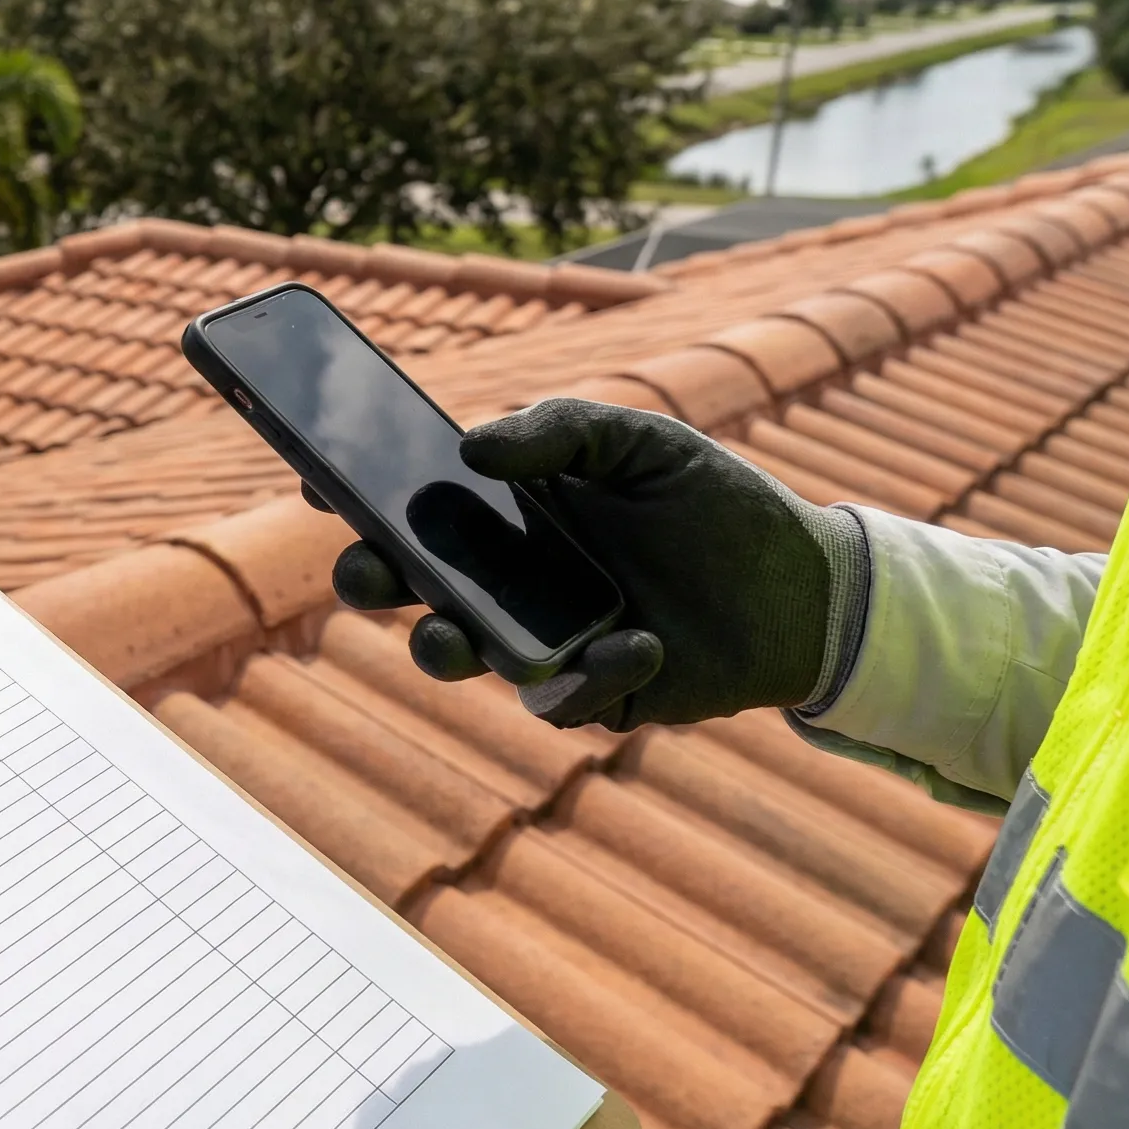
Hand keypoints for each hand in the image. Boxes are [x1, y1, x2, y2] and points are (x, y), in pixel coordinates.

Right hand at [316, 398, 866, 731]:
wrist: (807, 588)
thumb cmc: (717, 504)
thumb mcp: (643, 441)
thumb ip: (560, 430)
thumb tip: (469, 450)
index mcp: (506, 510)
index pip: (410, 502)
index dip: (355, 494)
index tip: (321, 481)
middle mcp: (507, 577)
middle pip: (407, 583)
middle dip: (370, 578)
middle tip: (369, 569)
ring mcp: (539, 638)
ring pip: (456, 651)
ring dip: (439, 645)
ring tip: (450, 635)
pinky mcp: (587, 693)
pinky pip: (557, 699)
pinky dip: (589, 675)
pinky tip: (638, 642)